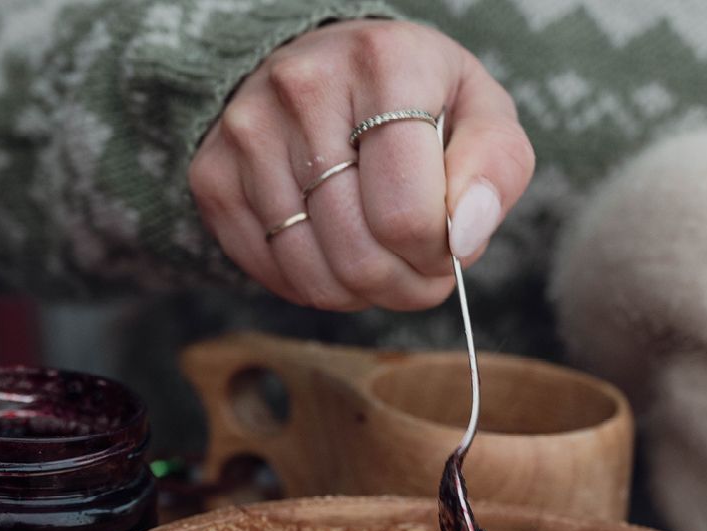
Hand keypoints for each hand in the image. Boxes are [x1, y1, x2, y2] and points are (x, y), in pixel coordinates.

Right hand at [189, 19, 533, 311]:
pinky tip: (335, 253)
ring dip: (359, 292)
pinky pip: (269, 272)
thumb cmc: (415, 97)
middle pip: (358, 252)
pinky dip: (312, 284)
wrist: (324, 65)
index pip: (407, 214)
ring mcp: (247, 132)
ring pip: (311, 273)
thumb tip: (463, 236)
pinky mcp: (212, 173)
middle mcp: (303, 88)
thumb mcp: (479, 111)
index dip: (436, 256)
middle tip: (419, 274)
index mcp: (385, 62)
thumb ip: (495, 168)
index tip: (447, 249)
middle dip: (402, 285)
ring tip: (381, 263)